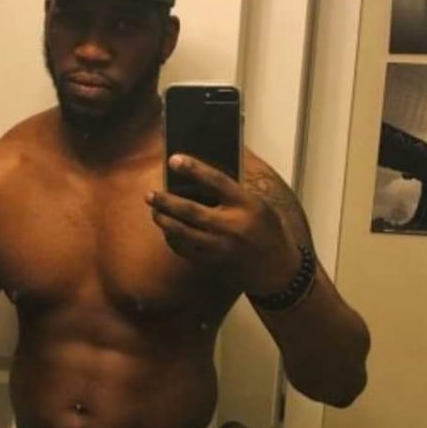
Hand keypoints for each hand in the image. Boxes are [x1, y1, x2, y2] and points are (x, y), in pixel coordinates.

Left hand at [146, 154, 298, 294]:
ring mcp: (221, 246)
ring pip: (184, 233)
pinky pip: (186, 250)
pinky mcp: (214, 262)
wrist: (276, 268)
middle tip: (150, 194)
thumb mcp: (258, 205)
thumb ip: (233, 194)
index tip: (174, 159)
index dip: (194, 169)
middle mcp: (232, 225)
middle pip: (191, 211)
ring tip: (154, 212)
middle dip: (167, 202)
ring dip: (166, 222)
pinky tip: (168, 231)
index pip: (217, 181)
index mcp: (246, 205)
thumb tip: (200, 179)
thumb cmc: (267, 229)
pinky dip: (174, 240)